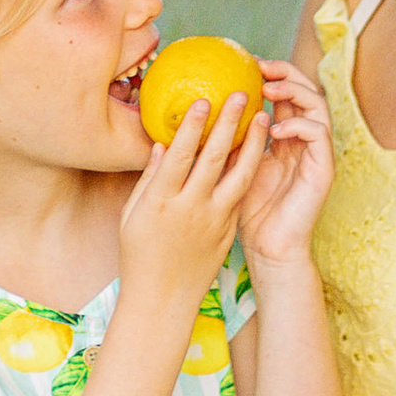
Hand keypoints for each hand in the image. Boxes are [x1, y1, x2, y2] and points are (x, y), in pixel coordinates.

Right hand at [119, 83, 267, 322]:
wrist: (163, 300)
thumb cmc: (139, 255)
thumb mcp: (132, 215)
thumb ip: (149, 179)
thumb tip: (162, 145)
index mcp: (161, 202)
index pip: (180, 155)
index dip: (193, 125)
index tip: (203, 99)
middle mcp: (191, 209)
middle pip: (214, 158)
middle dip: (229, 122)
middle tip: (240, 94)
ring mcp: (214, 221)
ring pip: (240, 175)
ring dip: (253, 143)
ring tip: (262, 116)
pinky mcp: (228, 231)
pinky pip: (240, 194)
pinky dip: (249, 169)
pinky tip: (257, 150)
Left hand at [238, 59, 333, 270]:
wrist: (267, 249)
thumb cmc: (244, 212)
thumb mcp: (230, 165)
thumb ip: (226, 138)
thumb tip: (197, 109)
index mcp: (284, 137)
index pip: (285, 94)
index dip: (270, 73)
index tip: (244, 63)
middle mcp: (304, 141)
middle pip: (305, 91)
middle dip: (286, 73)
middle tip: (260, 66)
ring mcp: (316, 154)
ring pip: (318, 106)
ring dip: (294, 92)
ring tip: (268, 89)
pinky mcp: (324, 169)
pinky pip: (319, 134)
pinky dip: (298, 125)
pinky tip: (274, 129)